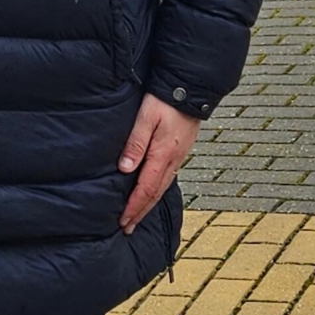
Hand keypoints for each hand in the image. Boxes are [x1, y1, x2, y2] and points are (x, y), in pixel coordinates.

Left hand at [118, 93, 200, 233]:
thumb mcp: (146, 118)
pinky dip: (157, 190)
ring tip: (137, 215)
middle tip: (127, 227)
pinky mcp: (180, 151)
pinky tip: (152, 191)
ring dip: (149, 203)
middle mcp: (173, 160)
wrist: (191, 87)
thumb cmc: (165, 100)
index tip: (123, 221)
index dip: (134, 207)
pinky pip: (168, 177)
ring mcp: (179, 156)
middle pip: (155, 193)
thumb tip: (125, 170)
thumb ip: (135, 143)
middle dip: (141, 212)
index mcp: (163, 155)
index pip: (146, 189)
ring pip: (162, 187)